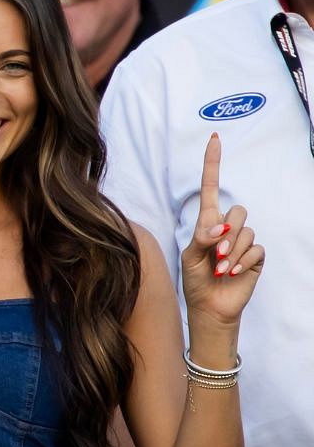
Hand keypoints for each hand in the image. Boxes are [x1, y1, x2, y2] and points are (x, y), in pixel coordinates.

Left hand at [179, 134, 263, 328]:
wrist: (210, 306)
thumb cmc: (195, 280)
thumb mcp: (190, 258)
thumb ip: (201, 238)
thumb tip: (220, 226)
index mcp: (207, 222)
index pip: (211, 188)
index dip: (213, 164)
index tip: (214, 140)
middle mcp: (227, 227)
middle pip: (237, 211)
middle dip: (226, 234)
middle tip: (214, 254)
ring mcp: (243, 241)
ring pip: (247, 231)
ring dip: (232, 251)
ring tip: (220, 268)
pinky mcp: (256, 256)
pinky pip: (256, 249)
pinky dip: (242, 261)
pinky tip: (231, 273)